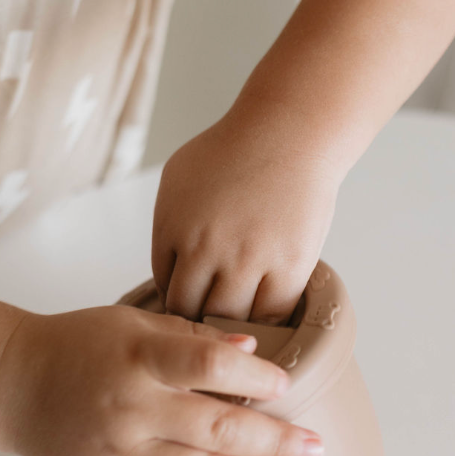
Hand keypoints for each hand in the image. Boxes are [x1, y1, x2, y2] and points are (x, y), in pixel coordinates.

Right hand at [0, 304, 324, 455]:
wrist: (10, 380)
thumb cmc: (78, 346)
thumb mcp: (132, 324)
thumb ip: (189, 339)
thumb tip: (250, 351)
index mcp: (139, 359)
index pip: (207, 366)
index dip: (253, 377)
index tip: (286, 386)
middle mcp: (130, 409)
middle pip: (213, 427)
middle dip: (272, 440)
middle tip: (313, 449)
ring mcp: (115, 455)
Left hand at [151, 110, 341, 323]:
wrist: (289, 134)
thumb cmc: (234, 151)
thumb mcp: (178, 178)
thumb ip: (167, 225)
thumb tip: (171, 270)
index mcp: (173, 229)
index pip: (165, 289)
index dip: (181, 296)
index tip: (195, 297)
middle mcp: (205, 249)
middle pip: (191, 310)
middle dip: (199, 315)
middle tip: (213, 314)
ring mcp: (248, 261)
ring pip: (228, 319)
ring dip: (231, 322)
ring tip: (239, 315)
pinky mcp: (288, 268)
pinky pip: (270, 317)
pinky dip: (266, 320)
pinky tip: (266, 309)